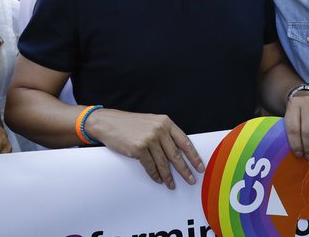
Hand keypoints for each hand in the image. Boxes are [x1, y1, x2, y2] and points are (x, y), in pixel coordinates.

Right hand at [89, 109, 203, 189]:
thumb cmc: (130, 124)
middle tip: (191, 180)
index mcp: (165, 122)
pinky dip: (155, 175)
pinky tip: (158, 179)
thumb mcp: (151, 123)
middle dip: (185, 170)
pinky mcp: (138, 148)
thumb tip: (178, 153)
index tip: (200, 167)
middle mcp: (159, 130)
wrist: (109, 123)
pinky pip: (150, 166)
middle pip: (176, 155)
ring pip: (163, 163)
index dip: (194, 156)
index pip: (185, 142)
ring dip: (168, 176)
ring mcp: (149, 139)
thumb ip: (165, 134)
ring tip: (171, 184)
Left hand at [284, 94, 308, 158]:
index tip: (298, 154)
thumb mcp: (291, 116)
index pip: (293, 128)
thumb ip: (292, 129)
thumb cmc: (298, 111)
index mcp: (293, 104)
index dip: (296, 144)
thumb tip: (297, 151)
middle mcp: (307, 101)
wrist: (307, 96)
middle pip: (307, 130)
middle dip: (308, 147)